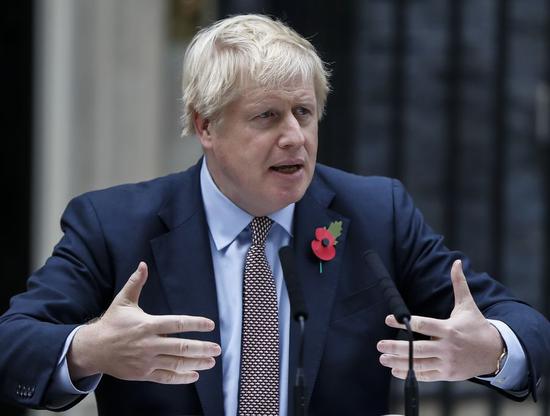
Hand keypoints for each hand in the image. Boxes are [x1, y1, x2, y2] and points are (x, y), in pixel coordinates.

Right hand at [67, 262, 220, 383]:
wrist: (93, 349)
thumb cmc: (111, 323)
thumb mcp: (123, 301)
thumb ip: (136, 283)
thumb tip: (143, 264)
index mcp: (147, 325)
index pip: (177, 324)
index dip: (195, 324)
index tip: (210, 325)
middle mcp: (149, 344)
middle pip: (181, 347)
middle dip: (202, 348)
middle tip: (217, 348)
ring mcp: (146, 361)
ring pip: (176, 363)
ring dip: (196, 363)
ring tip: (211, 361)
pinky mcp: (143, 374)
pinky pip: (165, 377)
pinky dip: (181, 378)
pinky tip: (194, 375)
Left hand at [377, 259, 503, 381]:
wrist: (496, 352)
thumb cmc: (477, 326)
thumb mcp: (467, 305)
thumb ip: (459, 284)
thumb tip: (457, 262)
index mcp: (449, 329)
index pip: (423, 325)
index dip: (404, 322)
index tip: (389, 318)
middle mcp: (447, 347)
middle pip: (417, 348)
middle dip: (396, 347)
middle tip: (379, 344)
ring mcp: (447, 362)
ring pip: (419, 364)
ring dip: (399, 362)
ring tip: (382, 358)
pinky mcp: (448, 374)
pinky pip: (426, 375)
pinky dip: (410, 374)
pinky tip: (395, 371)